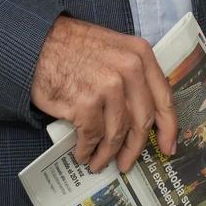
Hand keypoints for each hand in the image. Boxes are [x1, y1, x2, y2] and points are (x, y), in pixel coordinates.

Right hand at [30, 15, 176, 172]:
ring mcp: (108, 87)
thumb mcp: (114, 48)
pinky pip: (92, 137)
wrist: (37, 41)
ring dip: (107, 154)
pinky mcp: (86, 103)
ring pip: (117, 134)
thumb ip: (133, 75)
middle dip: (134, 149)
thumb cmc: (73, 46)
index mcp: (141, 55)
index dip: (168, 128)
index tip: (168, 147)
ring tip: (98, 162)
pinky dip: (87, 150)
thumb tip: (140, 115)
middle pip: (141, 122)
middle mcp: (129, 70)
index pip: (164, 98)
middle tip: (126, 163)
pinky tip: (82, 154)